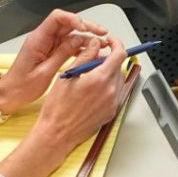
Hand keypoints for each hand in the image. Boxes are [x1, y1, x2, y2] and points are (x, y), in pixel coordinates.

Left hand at [0, 10, 115, 116]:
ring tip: (102, 43)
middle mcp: (43, 38)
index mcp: (38, 39)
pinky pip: (68, 45)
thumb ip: (62, 55)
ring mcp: (47, 45)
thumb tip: (79, 41)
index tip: (86, 28)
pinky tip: (92, 52)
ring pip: (70, 34)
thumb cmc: (21, 87)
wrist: (9, 96)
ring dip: (86, 37)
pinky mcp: (50, 52)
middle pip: (67, 24)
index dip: (74, 19)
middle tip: (102, 33)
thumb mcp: (44, 72)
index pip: (57, 18)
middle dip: (86, 26)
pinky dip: (80, 47)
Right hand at [25, 33, 133, 153]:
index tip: (110, 42)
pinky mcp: (111, 113)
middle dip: (109, 60)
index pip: (120, 54)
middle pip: (119, 67)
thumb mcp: (68, 76)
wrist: (57, 134)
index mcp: (100, 79)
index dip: (116, 44)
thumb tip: (95, 45)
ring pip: (118, 80)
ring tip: (90, 78)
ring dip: (109, 74)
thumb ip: (85, 57)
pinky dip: (108, 88)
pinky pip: (116, 94)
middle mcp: (110, 91)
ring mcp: (112, 103)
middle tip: (93, 62)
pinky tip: (92, 91)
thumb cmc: (58, 108)